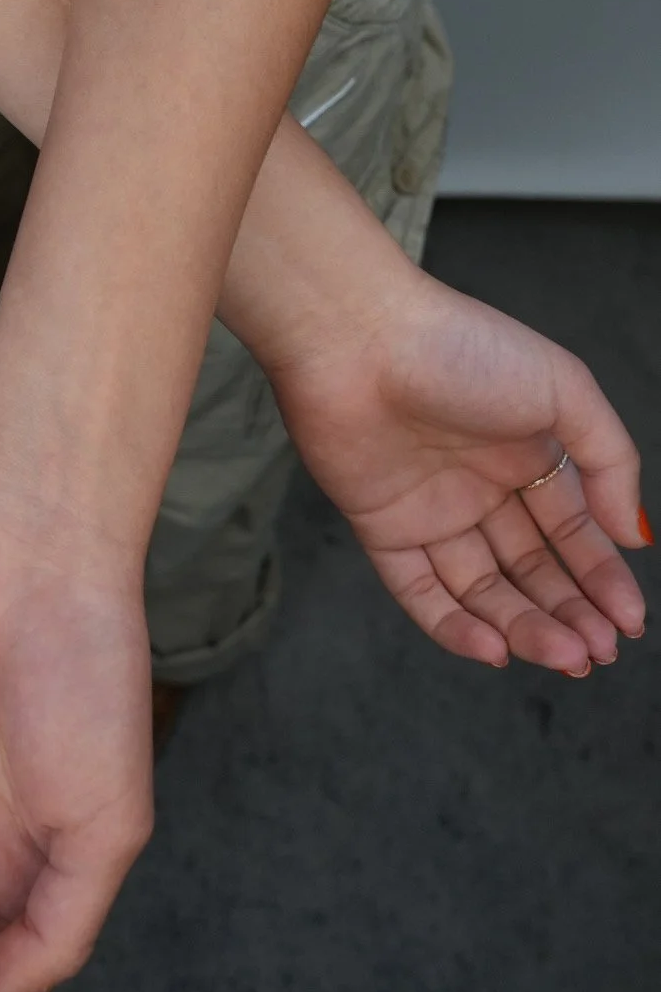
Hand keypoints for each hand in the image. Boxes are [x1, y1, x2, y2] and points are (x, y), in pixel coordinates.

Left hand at [266, 264, 647, 671]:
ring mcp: (430, 508)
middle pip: (532, 568)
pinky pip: (419, 591)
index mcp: (526, 450)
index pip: (572, 531)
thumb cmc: (463, 347)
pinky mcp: (381, 526)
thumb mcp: (564, 389)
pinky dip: (454, 627)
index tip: (630, 623)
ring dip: (524, 627)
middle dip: (569, 613)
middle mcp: (480, 484)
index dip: (602, 578)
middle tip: (598, 653)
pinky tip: (496, 648)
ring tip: (564, 657)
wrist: (358, 334)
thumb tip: (634, 535)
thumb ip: (609, 461)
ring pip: (483, 588)